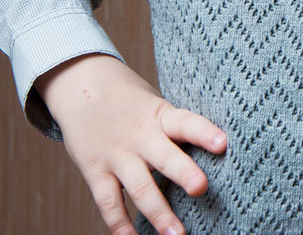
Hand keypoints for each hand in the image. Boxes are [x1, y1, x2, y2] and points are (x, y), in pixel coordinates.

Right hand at [35, 54, 226, 234]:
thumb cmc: (128, 98)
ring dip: (158, 213)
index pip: (186, 122)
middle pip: (164, 156)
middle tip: (201, 188)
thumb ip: (175, 127)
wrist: (79, 83)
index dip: (204, 132)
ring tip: (177, 234)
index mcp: (160, 115)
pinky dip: (120, 223)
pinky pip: (108, 202)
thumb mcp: (155, 103)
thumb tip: (214, 149)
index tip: (223, 143)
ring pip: (139, 186)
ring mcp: (116, 154)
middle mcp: (140, 136)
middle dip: (183, 173)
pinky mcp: (94, 170)